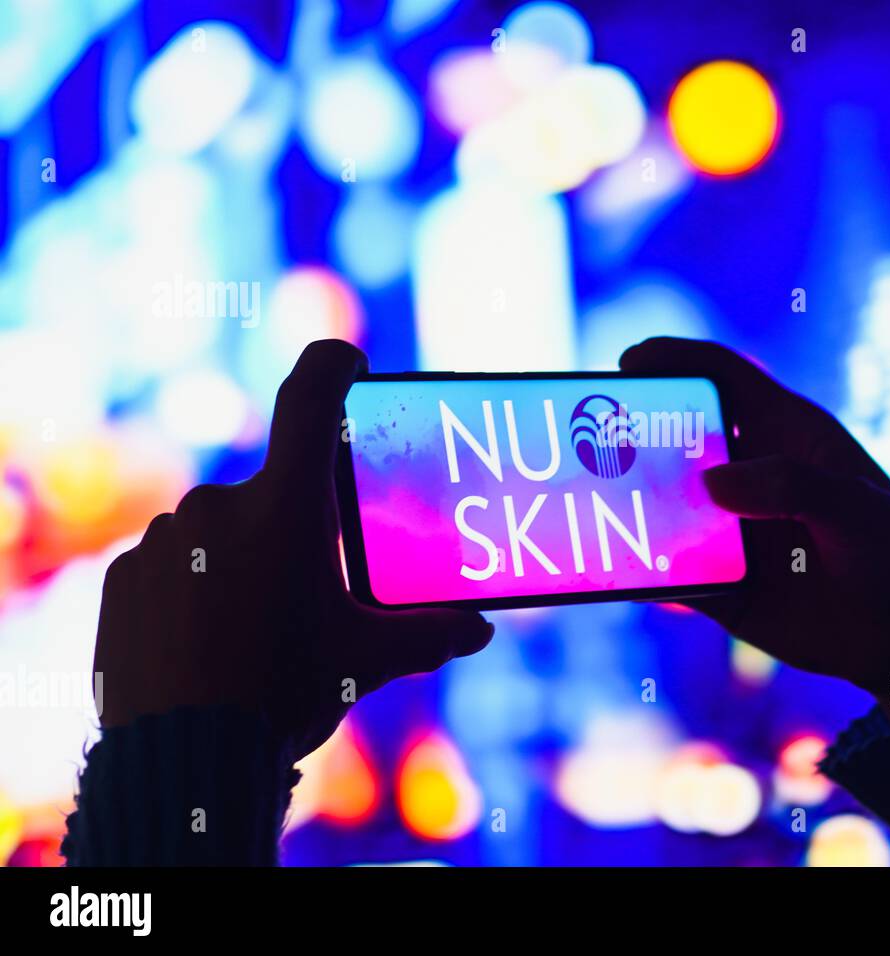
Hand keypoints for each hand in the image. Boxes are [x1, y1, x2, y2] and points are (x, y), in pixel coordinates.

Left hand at [95, 340, 493, 758]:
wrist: (181, 760)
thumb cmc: (283, 697)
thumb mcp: (366, 662)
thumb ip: (430, 634)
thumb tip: (480, 629)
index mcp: (287, 507)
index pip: (311, 397)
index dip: (334, 364)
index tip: (350, 361)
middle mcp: (219, 506)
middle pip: (273, 490)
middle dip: (295, 529)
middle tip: (311, 591)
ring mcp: (164, 540)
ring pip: (220, 530)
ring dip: (243, 560)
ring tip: (258, 630)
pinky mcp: (124, 579)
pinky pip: (172, 564)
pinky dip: (195, 588)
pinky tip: (209, 643)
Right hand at [620, 337, 889, 715]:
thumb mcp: (856, 510)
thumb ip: (792, 486)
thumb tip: (711, 482)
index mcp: (785, 432)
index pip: (720, 376)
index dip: (674, 359)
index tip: (628, 363)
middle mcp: (749, 473)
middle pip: (675, 435)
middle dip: (630, 429)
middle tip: (587, 433)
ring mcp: (728, 528)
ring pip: (661, 504)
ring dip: (623, 501)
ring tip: (582, 498)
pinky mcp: (718, 584)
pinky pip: (666, 572)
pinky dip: (637, 569)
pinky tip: (609, 569)